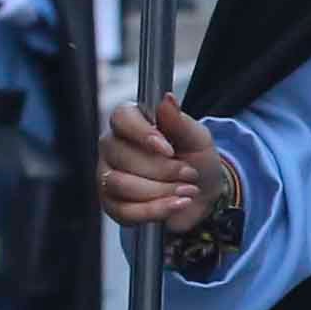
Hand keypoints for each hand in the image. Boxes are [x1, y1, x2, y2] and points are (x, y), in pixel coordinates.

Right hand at [99, 99, 231, 235]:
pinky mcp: (111, 204)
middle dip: (164, 170)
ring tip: (187, 189)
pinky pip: (125, 210)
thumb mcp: (197, 138)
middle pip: (123, 156)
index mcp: (130, 122)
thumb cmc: (195, 159)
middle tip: (190, 173)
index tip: (168, 149)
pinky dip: (156, 210)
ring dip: (162, 190)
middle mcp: (113, 147)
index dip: (143, 134)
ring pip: (122, 184)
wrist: (202, 193)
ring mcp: (108, 176)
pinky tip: (177, 204)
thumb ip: (180, 121)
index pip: (121, 118)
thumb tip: (166, 98)